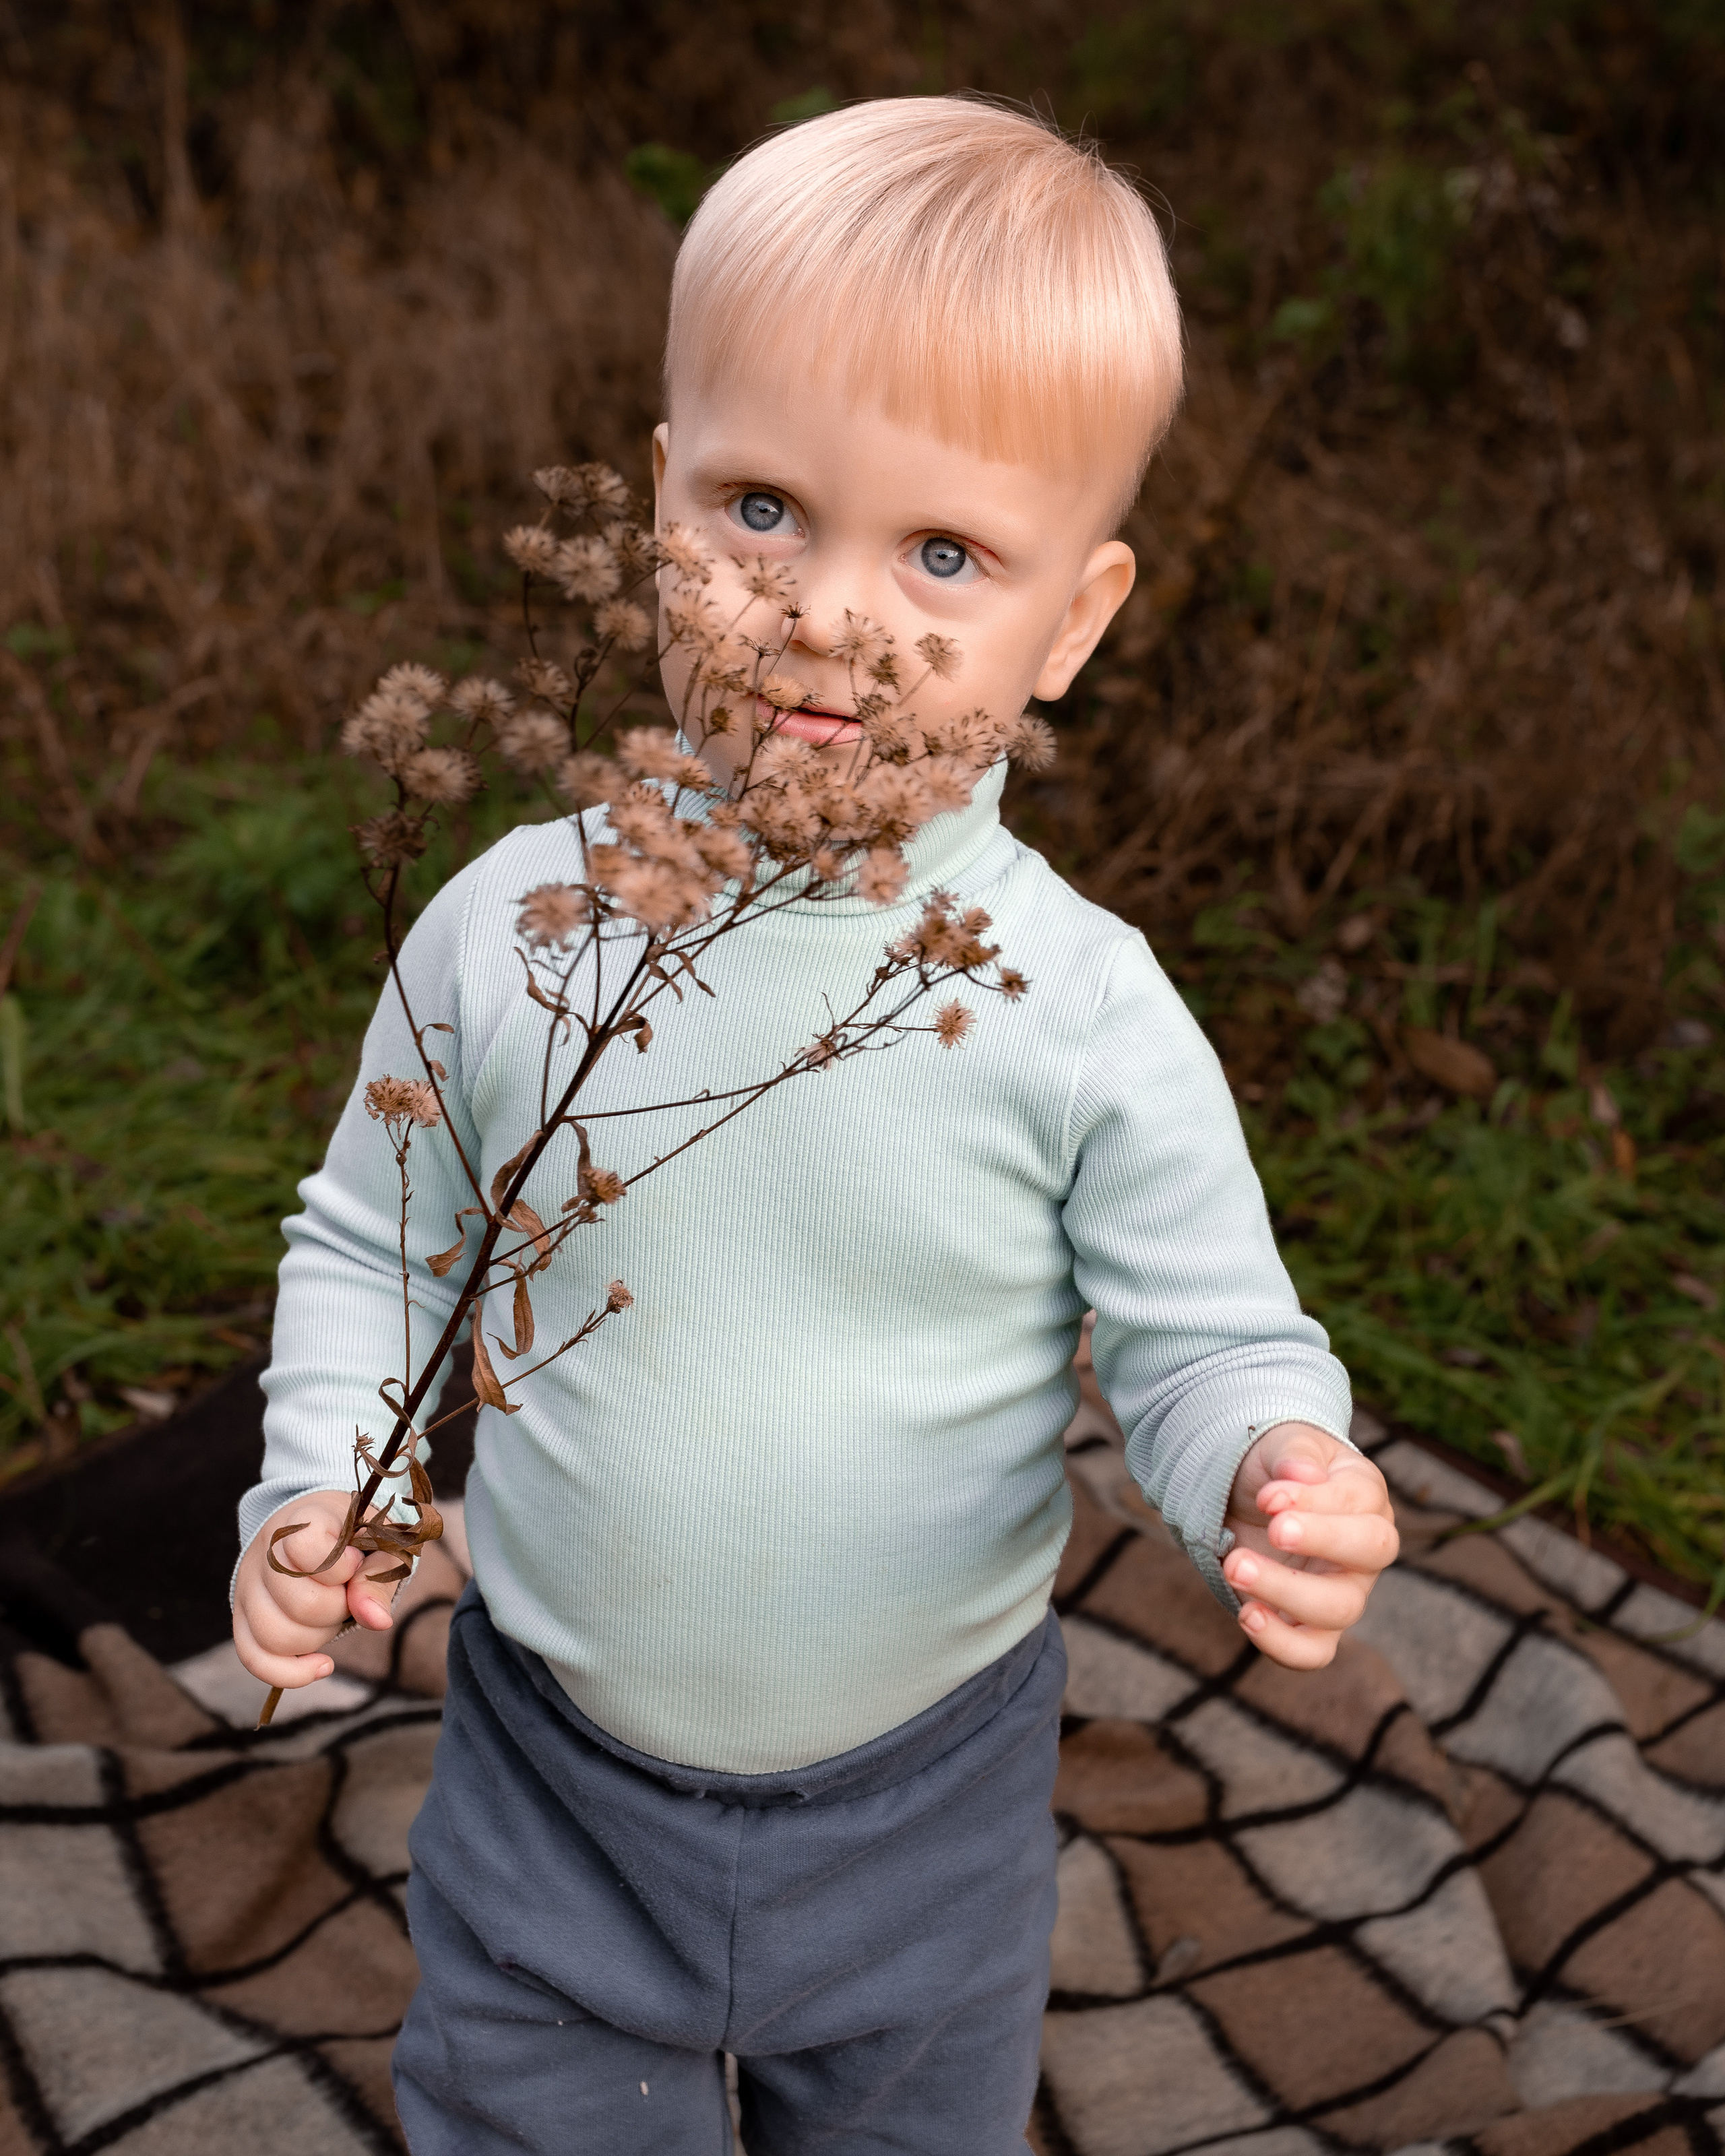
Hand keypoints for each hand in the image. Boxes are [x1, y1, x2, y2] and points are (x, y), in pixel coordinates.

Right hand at [232, 1490, 402, 1691]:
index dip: (341, 1566)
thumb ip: (378, 1578)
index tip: (354, 1560)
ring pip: (275, 1637)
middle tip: (346, 1591)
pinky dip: (291, 1673)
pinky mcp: (242, 1619)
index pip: (307, 1550)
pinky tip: (323, 1665)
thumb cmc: (357, 1538)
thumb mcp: (379, 1545)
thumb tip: (377, 1621)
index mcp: (300, 1521)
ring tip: (332, 1614)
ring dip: (318, 1638)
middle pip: (300, 1605)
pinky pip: (253, 1659)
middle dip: (337, 1609)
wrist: (322, 1531)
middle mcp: (264, 1553)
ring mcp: (247, 1587)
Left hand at [1220, 1422, 1397, 1669]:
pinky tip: (1247, 1614)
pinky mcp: (1314, 1626)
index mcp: (1365, 1495)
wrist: (1250, 1499)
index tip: (1268, 1496)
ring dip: (1285, 1590)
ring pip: (1340, 1607)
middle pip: (1373, 1552)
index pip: (1360, 1501)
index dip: (1315, 1500)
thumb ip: (1293, 1455)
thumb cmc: (1275, 1469)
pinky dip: (1282, 1643)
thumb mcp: (1280, 1445)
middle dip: (1321, 1540)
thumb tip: (1303, 1474)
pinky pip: (1313, 1652)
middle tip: (1273, 1530)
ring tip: (1235, 1565)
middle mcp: (1366, 1548)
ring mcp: (1345, 1591)